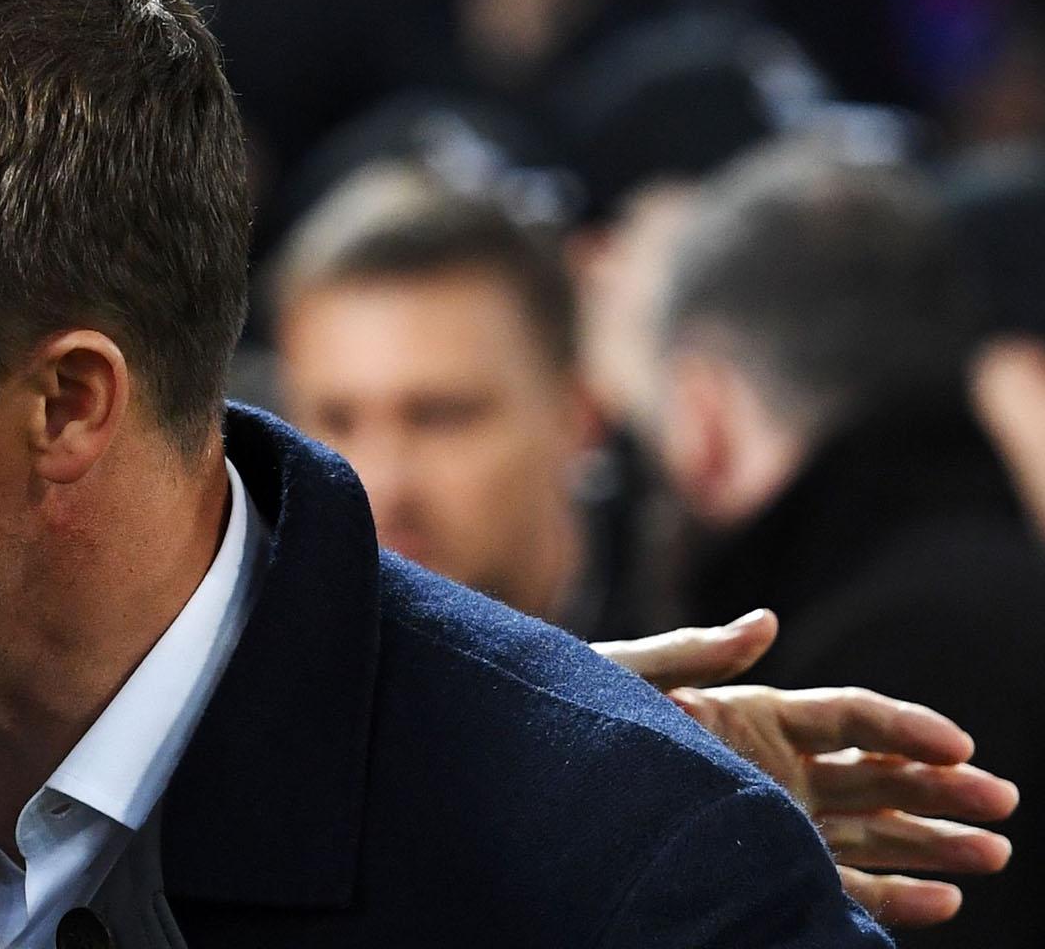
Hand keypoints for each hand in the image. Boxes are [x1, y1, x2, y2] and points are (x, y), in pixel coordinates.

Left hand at [595, 611, 1019, 928]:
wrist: (526, 775)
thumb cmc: (572, 715)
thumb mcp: (623, 679)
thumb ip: (693, 653)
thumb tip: (766, 622)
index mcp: (752, 714)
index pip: (849, 718)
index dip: (905, 728)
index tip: (958, 743)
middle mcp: (774, 769)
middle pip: (877, 778)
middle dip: (941, 789)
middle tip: (1003, 801)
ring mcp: (772, 819)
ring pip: (871, 835)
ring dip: (932, 845)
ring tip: (993, 852)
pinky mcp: (757, 867)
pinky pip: (835, 885)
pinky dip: (888, 896)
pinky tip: (939, 902)